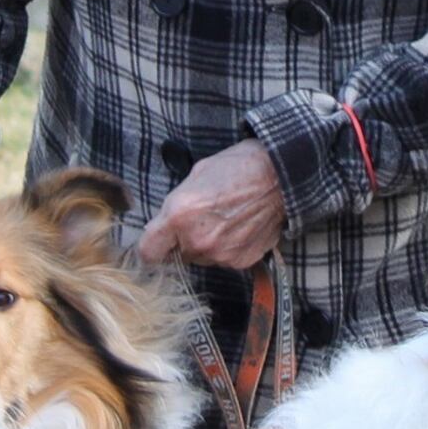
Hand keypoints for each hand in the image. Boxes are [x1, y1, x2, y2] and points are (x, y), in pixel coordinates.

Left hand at [136, 139, 285, 269]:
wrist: (279, 175)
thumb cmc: (237, 167)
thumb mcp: (195, 176)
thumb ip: (175, 206)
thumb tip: (167, 224)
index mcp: (178, 216)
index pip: (148, 252)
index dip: (152, 246)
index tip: (157, 242)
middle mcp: (196, 241)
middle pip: (177, 255)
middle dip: (184, 241)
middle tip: (203, 218)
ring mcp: (220, 254)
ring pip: (202, 258)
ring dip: (207, 245)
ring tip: (225, 220)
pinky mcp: (241, 261)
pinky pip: (224, 260)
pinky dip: (229, 248)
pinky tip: (240, 227)